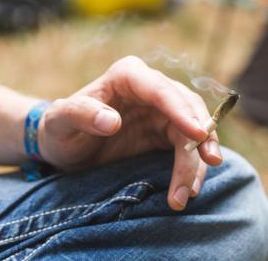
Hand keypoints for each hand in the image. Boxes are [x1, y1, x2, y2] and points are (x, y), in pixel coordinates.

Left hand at [38, 56, 222, 210]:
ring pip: (193, 130)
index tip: (197, 134)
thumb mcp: (60, 122)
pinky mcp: (165, 132)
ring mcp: (161, 110)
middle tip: (208, 165)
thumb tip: (113, 121)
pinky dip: (191, 168)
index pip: (160, 89)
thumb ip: (80, 114)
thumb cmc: (60, 130)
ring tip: (190, 193)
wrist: (65, 147)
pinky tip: (190, 188)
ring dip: (196, 161)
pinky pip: (188, 147)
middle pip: (186, 109)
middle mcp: (150, 88)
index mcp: (127, 75)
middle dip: (199, 138)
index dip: (181, 111)